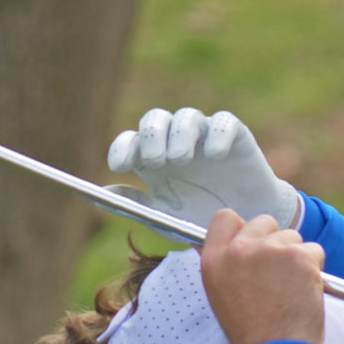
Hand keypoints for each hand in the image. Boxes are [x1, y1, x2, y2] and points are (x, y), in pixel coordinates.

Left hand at [107, 108, 300, 230]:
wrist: (245, 225)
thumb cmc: (200, 219)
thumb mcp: (165, 217)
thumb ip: (135, 205)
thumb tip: (98, 196)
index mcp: (154, 160)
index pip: (132, 142)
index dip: (123, 149)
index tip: (119, 167)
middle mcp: (176, 142)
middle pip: (155, 120)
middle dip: (152, 137)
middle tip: (155, 160)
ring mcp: (205, 137)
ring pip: (187, 117)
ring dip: (180, 135)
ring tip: (180, 158)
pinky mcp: (235, 136)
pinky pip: (224, 123)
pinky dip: (217, 134)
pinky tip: (214, 155)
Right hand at [199, 211, 324, 343]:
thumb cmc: (253, 333)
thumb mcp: (224, 296)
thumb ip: (230, 265)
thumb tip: (243, 245)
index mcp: (214, 261)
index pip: (225, 219)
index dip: (244, 229)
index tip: (255, 245)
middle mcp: (238, 250)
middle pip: (264, 222)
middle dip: (275, 242)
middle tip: (278, 274)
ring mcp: (270, 250)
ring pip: (292, 237)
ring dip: (297, 258)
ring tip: (290, 291)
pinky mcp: (299, 256)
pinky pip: (314, 251)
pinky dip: (315, 270)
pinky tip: (304, 293)